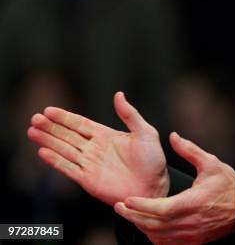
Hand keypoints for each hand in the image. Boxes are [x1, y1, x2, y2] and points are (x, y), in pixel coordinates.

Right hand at [27, 91, 168, 205]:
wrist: (154, 186)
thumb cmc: (153, 160)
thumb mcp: (145, 132)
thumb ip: (130, 115)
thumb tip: (118, 94)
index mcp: (106, 135)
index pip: (80, 124)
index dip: (64, 117)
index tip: (48, 110)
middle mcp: (94, 148)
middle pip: (68, 135)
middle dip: (51, 127)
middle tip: (34, 118)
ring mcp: (89, 164)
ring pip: (64, 150)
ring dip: (48, 141)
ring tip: (32, 132)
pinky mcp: (88, 180)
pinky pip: (68, 168)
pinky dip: (55, 161)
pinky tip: (42, 153)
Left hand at [115, 132, 234, 244]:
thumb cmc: (229, 185)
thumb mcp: (211, 163)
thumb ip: (190, 150)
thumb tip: (173, 137)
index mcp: (193, 203)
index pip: (161, 209)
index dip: (141, 206)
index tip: (127, 200)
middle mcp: (190, 222)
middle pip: (154, 225)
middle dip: (134, 216)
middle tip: (120, 207)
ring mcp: (192, 235)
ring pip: (158, 236)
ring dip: (142, 227)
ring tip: (131, 215)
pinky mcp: (194, 242)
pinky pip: (167, 244)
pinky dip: (154, 237)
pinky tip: (148, 227)